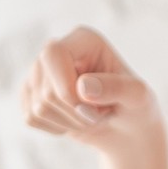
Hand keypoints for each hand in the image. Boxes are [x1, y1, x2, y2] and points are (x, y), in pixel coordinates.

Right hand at [19, 24, 162, 155]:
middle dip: (76, 114)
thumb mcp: (137, 96)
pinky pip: (31, 118)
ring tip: (90, 116)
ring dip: (69, 123)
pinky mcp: (30, 94)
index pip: (53, 54)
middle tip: (100, 114)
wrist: (126, 128)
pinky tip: (73, 121)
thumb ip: (117, 88)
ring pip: (38, 108)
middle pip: (47, 90)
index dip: (67, 88)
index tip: (92, 109)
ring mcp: (39, 73)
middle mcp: (55, 51)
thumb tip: (83, 87)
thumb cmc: (135, 106)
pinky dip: (56, 128)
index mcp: (83, 40)